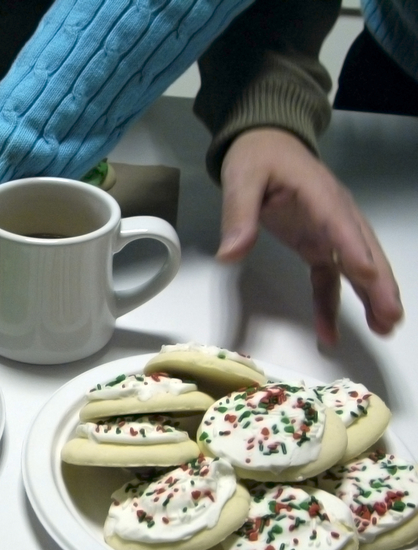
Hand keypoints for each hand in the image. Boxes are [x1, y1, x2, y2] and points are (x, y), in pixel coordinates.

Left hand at [218, 128, 402, 344]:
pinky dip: (332, 304)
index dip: (353, 249)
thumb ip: (238, 215)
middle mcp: (334, 214)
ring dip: (371, 296)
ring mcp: (330, 231)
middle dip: (378, 283)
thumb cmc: (258, 158)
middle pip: (362, 249)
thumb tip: (230, 254)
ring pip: (357, 266)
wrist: (266, 144)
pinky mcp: (319, 244)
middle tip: (390, 314)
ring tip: (385, 328)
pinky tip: (330, 333)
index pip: (339, 223)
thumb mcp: (241, 179)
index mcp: (318, 193)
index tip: (367, 274)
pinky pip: (330, 276)